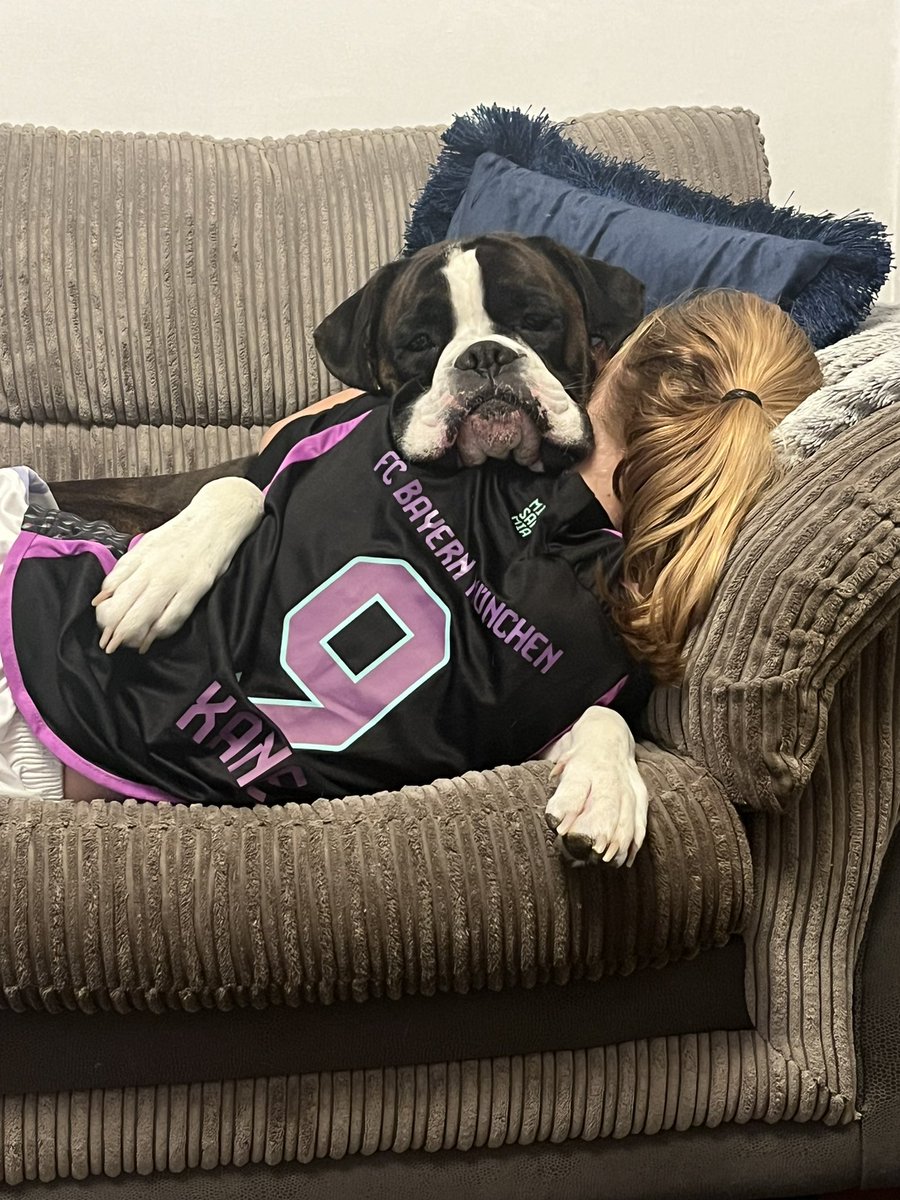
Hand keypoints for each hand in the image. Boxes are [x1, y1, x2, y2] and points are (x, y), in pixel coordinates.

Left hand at [93, 477, 263, 653]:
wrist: (218, 517)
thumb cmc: (183, 534)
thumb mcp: (148, 545)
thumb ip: (127, 569)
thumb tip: (104, 596)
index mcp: (138, 556)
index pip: (110, 589)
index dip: (103, 612)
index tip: (102, 625)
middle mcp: (152, 568)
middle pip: (122, 607)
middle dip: (112, 630)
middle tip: (109, 644)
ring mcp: (173, 578)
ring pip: (143, 615)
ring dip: (131, 635)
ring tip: (128, 646)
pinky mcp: (196, 586)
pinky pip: (172, 616)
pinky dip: (159, 632)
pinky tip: (152, 639)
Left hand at [542, 707, 648, 866]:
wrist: (608, 734)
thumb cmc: (579, 756)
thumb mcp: (562, 763)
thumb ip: (558, 787)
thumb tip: (556, 818)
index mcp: (583, 765)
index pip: (575, 789)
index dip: (568, 810)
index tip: (561, 830)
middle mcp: (608, 775)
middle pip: (606, 804)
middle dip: (601, 829)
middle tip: (594, 851)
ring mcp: (628, 783)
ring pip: (627, 814)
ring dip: (619, 839)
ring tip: (609, 861)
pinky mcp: (641, 792)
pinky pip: (641, 818)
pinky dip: (635, 840)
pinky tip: (627, 858)